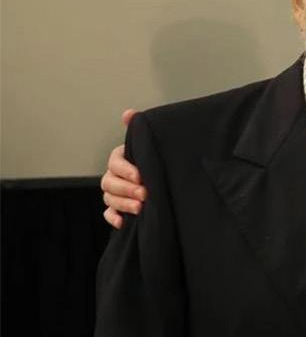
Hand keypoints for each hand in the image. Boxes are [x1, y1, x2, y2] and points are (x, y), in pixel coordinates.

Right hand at [102, 109, 145, 227]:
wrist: (166, 175)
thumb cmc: (156, 158)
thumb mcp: (150, 144)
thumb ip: (139, 130)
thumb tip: (129, 113)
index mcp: (120, 158)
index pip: (114, 162)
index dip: (126, 170)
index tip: (141, 176)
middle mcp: (114, 175)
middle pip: (109, 182)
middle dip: (126, 189)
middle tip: (145, 193)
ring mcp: (114, 193)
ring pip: (109, 198)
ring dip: (122, 204)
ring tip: (140, 208)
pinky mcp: (117, 208)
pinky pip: (108, 214)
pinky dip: (114, 218)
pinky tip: (123, 222)